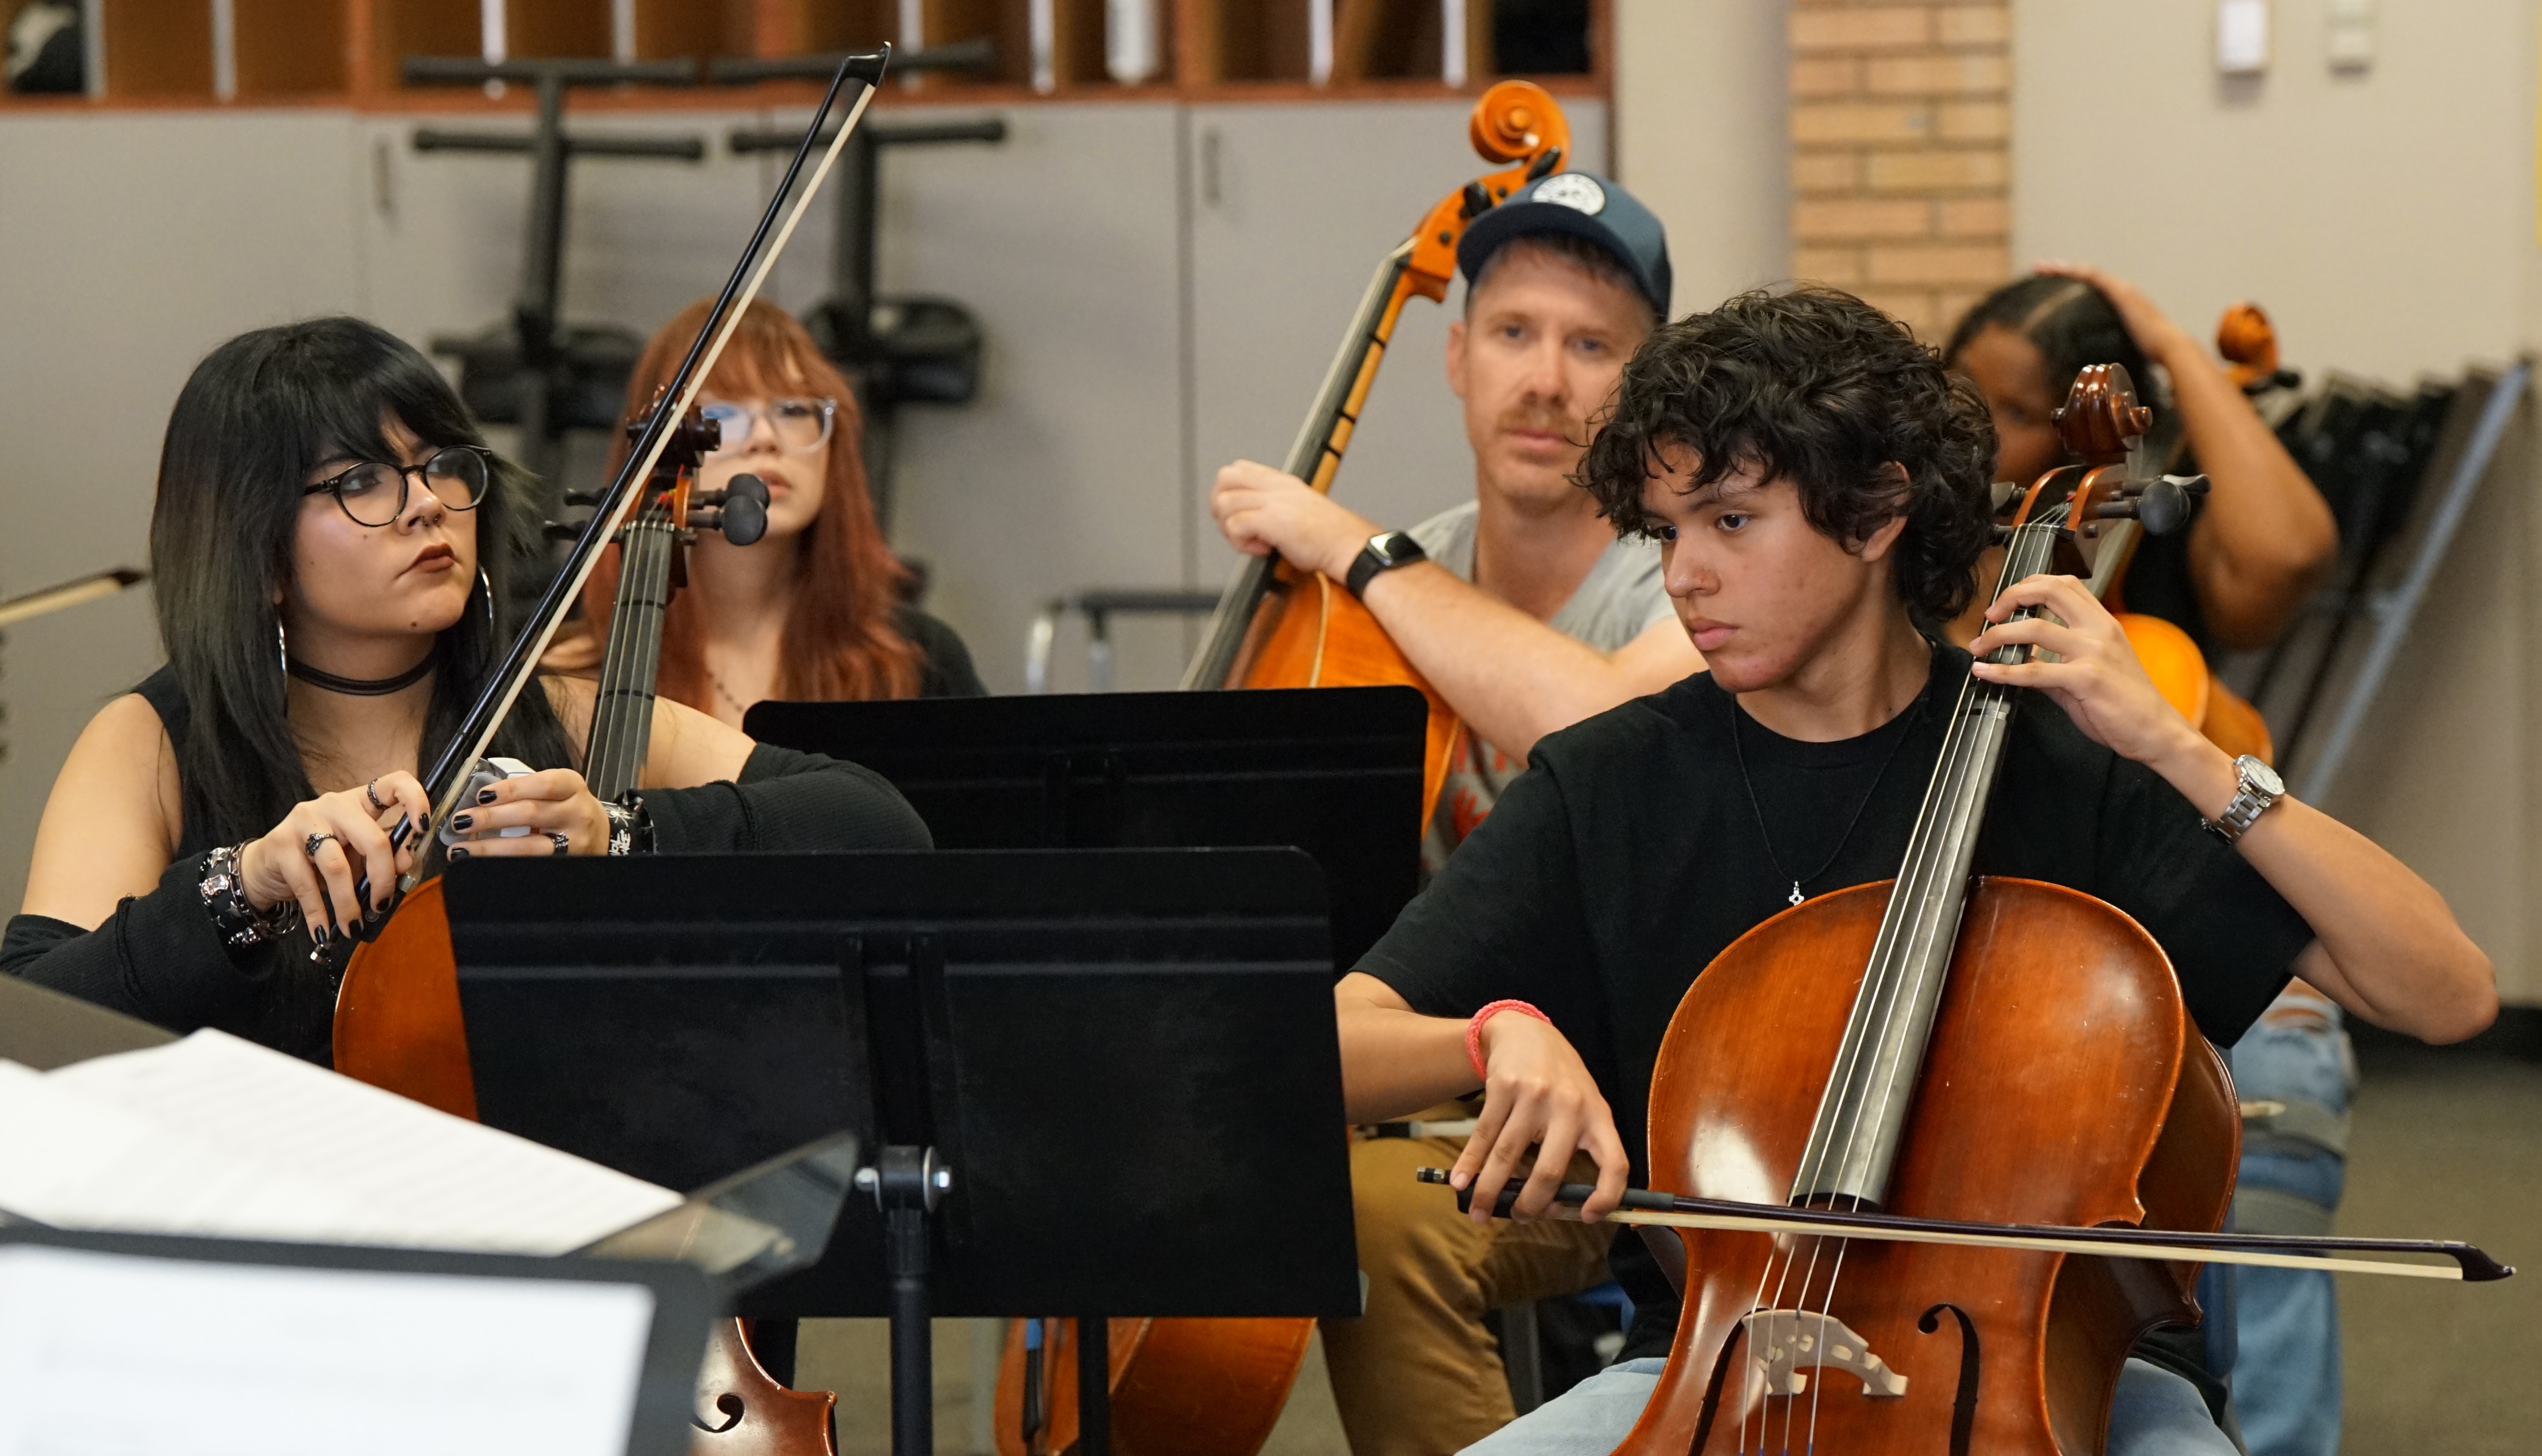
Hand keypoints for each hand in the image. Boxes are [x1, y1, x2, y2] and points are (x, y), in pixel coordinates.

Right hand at [238, 773, 430, 940]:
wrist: (267, 867)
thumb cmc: (321, 860)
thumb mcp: (358, 858)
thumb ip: (384, 858)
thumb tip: (406, 864)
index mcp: (360, 802)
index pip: (394, 784)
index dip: (415, 800)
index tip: (424, 827)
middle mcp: (333, 805)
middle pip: (371, 840)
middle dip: (382, 879)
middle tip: (382, 905)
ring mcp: (304, 822)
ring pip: (337, 868)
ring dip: (349, 904)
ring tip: (353, 927)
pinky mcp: (280, 845)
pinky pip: (306, 886)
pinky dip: (319, 913)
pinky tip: (324, 930)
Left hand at [443, 767, 609, 861]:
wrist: (599, 834)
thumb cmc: (566, 809)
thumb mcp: (556, 791)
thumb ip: (525, 791)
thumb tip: (477, 800)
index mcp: (572, 786)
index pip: (543, 784)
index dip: (510, 789)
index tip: (481, 795)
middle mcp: (578, 813)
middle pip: (532, 813)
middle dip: (491, 818)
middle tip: (461, 821)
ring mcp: (575, 842)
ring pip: (530, 846)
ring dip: (491, 847)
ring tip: (461, 849)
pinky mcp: (567, 865)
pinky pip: (531, 865)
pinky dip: (503, 865)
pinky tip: (482, 864)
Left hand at [1209, 460, 1379, 580]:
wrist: (1350, 547)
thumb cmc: (1329, 537)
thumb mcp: (1299, 509)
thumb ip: (1275, 507)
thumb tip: (1248, 519)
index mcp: (1281, 481)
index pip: (1238, 470)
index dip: (1229, 494)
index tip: (1242, 518)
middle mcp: (1275, 486)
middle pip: (1224, 478)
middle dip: (1220, 506)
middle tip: (1237, 529)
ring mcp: (1273, 501)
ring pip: (1224, 503)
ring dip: (1231, 529)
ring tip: (1254, 543)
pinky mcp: (1272, 519)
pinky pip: (1236, 525)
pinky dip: (1242, 543)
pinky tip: (1263, 550)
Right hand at [1448, 1011, 1629, 1224]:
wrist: (1528, 1032)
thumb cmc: (1560, 1080)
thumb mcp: (1584, 1105)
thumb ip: (1577, 1146)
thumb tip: (1552, 1202)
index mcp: (1598, 1116)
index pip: (1615, 1163)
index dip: (1606, 1197)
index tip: (1587, 1217)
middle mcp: (1569, 1106)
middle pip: (1549, 1170)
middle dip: (1529, 1205)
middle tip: (1518, 1217)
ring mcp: (1534, 1095)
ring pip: (1507, 1156)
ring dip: (1489, 1191)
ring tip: (1479, 1213)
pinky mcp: (1503, 1087)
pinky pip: (1484, 1135)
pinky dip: (1470, 1163)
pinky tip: (1460, 1182)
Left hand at [1967, 575, 2210, 772]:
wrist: (2157, 731)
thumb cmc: (2127, 703)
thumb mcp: (2089, 672)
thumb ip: (2055, 661)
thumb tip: (2023, 658)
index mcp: (2102, 623)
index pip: (2064, 585)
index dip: (2030, 585)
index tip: (2007, 601)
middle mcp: (2099, 631)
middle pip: (2049, 591)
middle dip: (2012, 596)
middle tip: (1990, 614)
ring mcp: (2093, 653)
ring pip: (2035, 629)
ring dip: (1997, 636)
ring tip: (1979, 647)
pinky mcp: (2086, 679)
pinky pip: (2034, 670)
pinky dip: (2003, 670)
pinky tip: (1985, 672)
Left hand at [2033, 261, 2194, 366]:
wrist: (2168, 346)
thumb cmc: (2150, 352)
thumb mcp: (2126, 345)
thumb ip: (2112, 344)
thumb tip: (2099, 361)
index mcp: (2123, 300)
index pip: (2094, 286)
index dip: (2074, 281)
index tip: (2054, 282)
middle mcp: (2123, 290)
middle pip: (2088, 275)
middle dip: (2063, 271)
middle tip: (2040, 268)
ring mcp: (2123, 289)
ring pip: (2088, 272)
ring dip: (2064, 268)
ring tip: (2041, 267)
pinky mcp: (2121, 292)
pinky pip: (2094, 277)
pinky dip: (2076, 272)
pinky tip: (2059, 269)